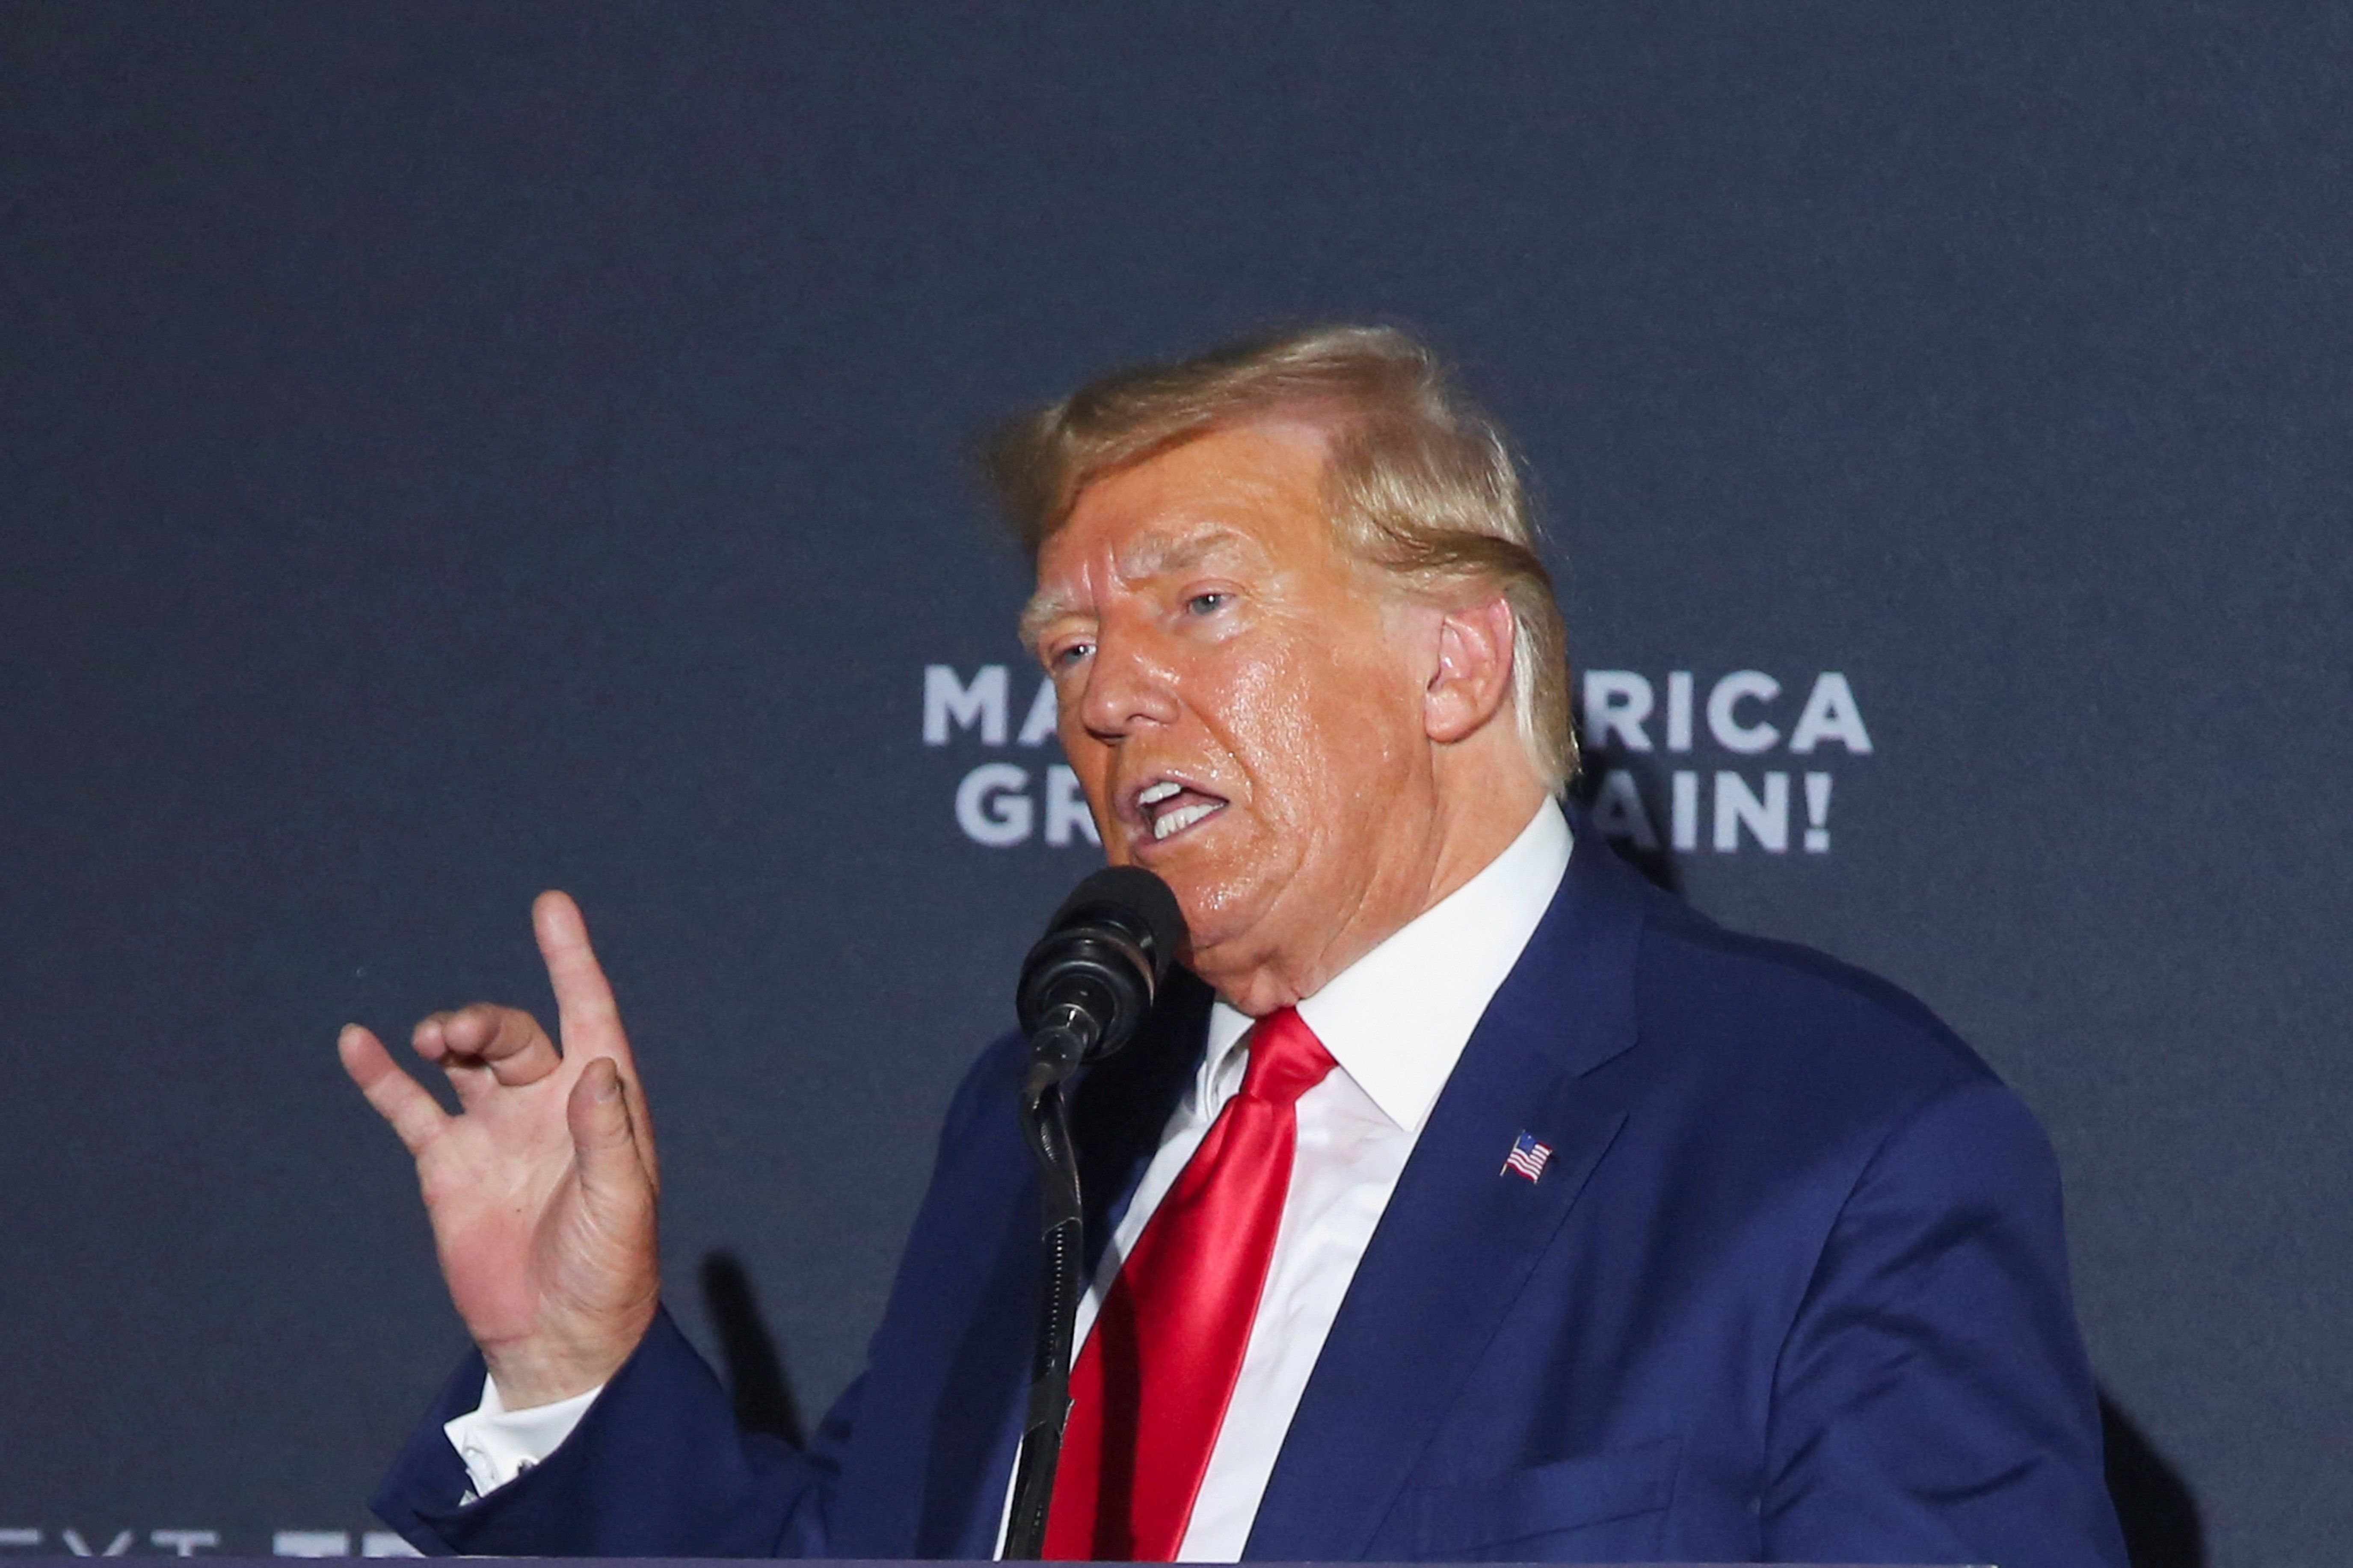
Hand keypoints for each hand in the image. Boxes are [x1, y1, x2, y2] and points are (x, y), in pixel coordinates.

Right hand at [339, 891, 660, 1407]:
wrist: (558, 1336)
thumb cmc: (609, 1272)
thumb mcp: (622, 1204)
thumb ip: (608, 1136)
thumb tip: (595, 1066)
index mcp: (600, 1105)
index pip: (590, 1014)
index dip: (572, 961)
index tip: (552, 907)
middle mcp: (547, 1107)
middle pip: (515, 1035)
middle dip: (485, 1021)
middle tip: (452, 1034)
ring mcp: (495, 1133)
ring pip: (466, 1060)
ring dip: (447, 1036)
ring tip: (429, 1038)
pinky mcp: (449, 1167)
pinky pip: (411, 1108)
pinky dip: (383, 1077)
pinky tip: (358, 1043)